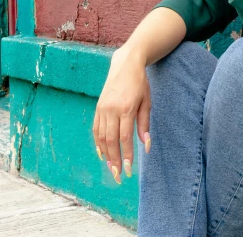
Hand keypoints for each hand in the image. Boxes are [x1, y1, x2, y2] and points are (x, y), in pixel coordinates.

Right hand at [92, 47, 151, 183]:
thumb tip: (146, 146)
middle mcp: (111, 110)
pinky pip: (96, 129)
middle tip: (118, 176)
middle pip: (111, 141)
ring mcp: (102, 109)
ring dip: (106, 155)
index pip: (125, 138)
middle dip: (114, 160)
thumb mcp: (147, 102)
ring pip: (101, 137)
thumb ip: (145, 125)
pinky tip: (102, 154)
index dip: (126, 155)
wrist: (125, 65)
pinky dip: (98, 143)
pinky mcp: (97, 108)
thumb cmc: (140, 85)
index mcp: (126, 108)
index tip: (128, 170)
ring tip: (111, 169)